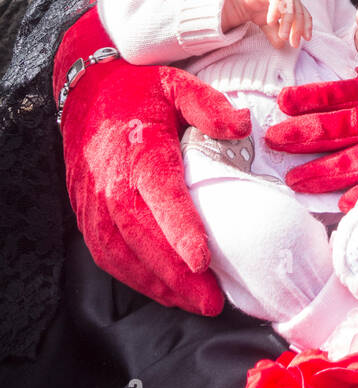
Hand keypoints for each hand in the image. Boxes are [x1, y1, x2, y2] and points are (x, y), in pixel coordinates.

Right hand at [54, 6, 251, 312]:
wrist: (85, 92)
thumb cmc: (136, 90)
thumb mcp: (176, 83)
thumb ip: (209, 106)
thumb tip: (242, 126)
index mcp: (140, 151)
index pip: (160, 197)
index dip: (180, 231)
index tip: (202, 259)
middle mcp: (113, 183)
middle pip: (143, 238)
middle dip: (176, 275)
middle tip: (211, 301)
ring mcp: (96, 203)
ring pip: (123, 254)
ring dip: (157, 284)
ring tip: (194, 303)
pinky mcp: (87, 214)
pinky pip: (107, 254)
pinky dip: (133, 278)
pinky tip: (161, 290)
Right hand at [224, 0, 312, 50]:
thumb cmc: (258, 8)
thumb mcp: (268, 24)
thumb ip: (275, 33)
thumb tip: (281, 45)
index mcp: (293, 3)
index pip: (304, 15)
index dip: (307, 26)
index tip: (306, 39)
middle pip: (299, 13)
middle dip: (297, 29)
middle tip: (294, 44)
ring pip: (289, 7)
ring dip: (288, 23)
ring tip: (283, 37)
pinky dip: (275, 11)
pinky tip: (271, 22)